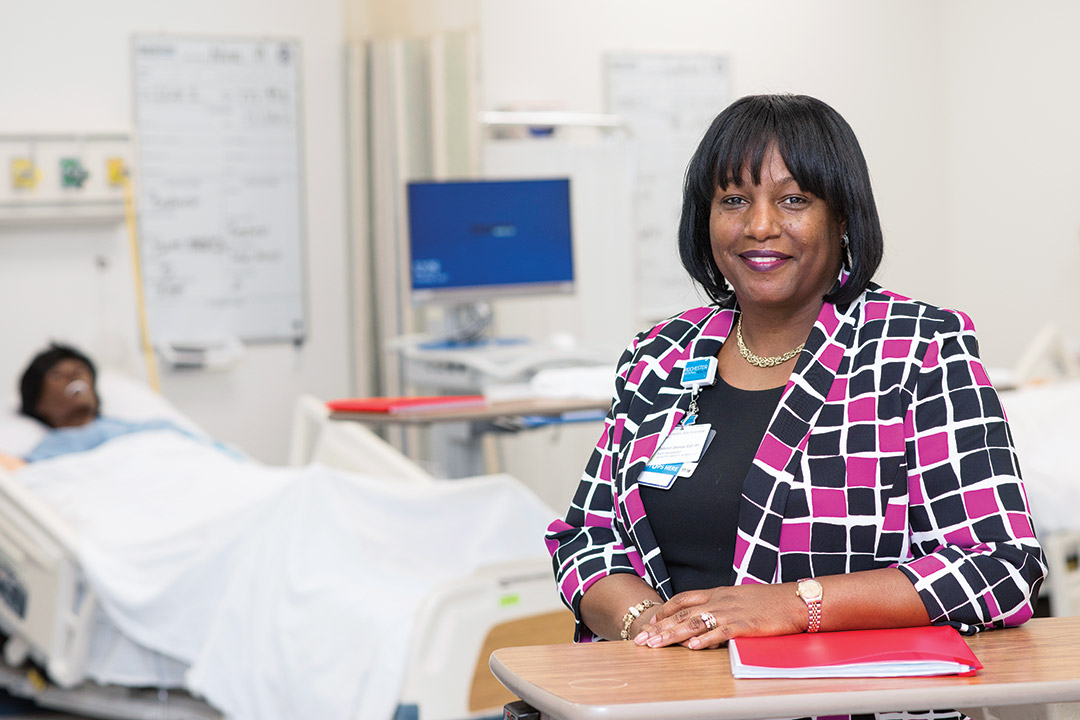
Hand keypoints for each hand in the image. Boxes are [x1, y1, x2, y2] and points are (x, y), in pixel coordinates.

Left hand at [634, 583, 803, 649]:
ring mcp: (732, 611)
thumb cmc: (772, 602)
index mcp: (719, 593)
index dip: (665, 611)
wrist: (797, 599)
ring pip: (695, 623)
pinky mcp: (745, 624)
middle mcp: (720, 600)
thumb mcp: (741, 599)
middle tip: (642, 640)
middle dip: (660, 628)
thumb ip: (724, 606)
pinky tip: (692, 648)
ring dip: (673, 635)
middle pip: (683, 613)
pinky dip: (705, 640)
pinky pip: (720, 632)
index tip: (651, 623)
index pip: (683, 599)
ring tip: (656, 645)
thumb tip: (711, 617)